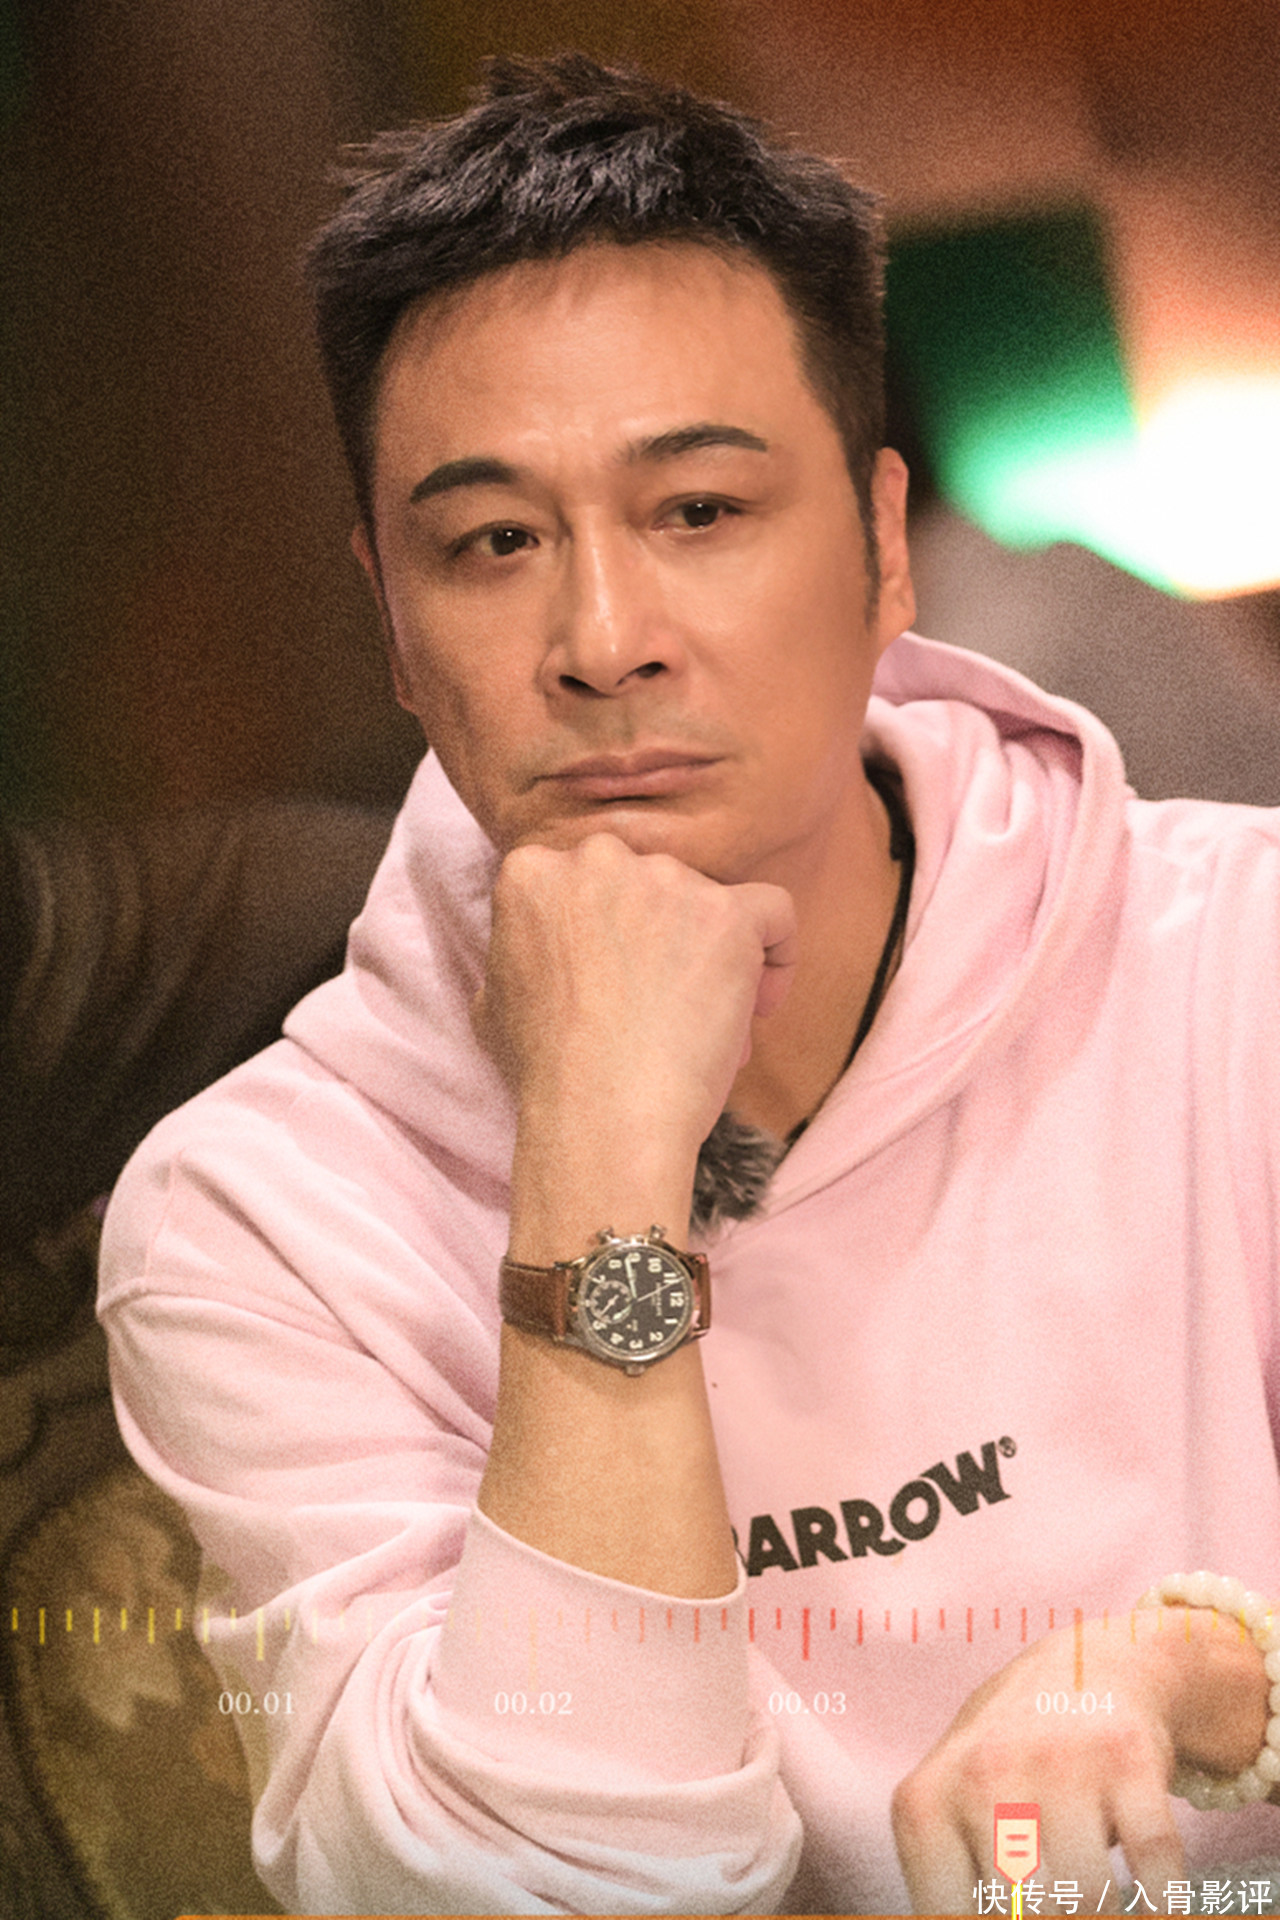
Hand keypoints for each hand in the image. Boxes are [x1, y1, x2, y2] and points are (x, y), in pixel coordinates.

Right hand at [474, 830, 796, 1154]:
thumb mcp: (493, 999)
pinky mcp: (725, 913)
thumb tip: (542, 958)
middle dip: (663, 938)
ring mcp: (665, 881)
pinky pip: (774, 911)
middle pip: (650, 884)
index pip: (588, 881)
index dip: (612, 933)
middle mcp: (597, 858)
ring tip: (707, 1026)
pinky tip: (759, 1004)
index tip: (622, 979)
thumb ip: (520, 952)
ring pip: (709, 901)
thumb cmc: (544, 1072)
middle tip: (666, 1003)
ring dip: (712, 955)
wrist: (599, 1112)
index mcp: (532, 872)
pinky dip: (778, 953)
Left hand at [891, 1609, 1268, 1914]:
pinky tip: (1150, 1898)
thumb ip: (957, 1891)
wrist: (1088, 1671)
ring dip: (1107, 1914)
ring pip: (1089, 1900)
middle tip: (1060, 1905)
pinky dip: (1161, 1901)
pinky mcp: (1128, 1755)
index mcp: (925, 1804)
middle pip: (1025, 1915)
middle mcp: (982, 1774)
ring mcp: (1056, 1759)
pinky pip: (1156, 1871)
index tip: (1015, 1915)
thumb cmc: (1008, 1767)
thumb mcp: (954, 1814)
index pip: (947, 1918)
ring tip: (1096, 1896)